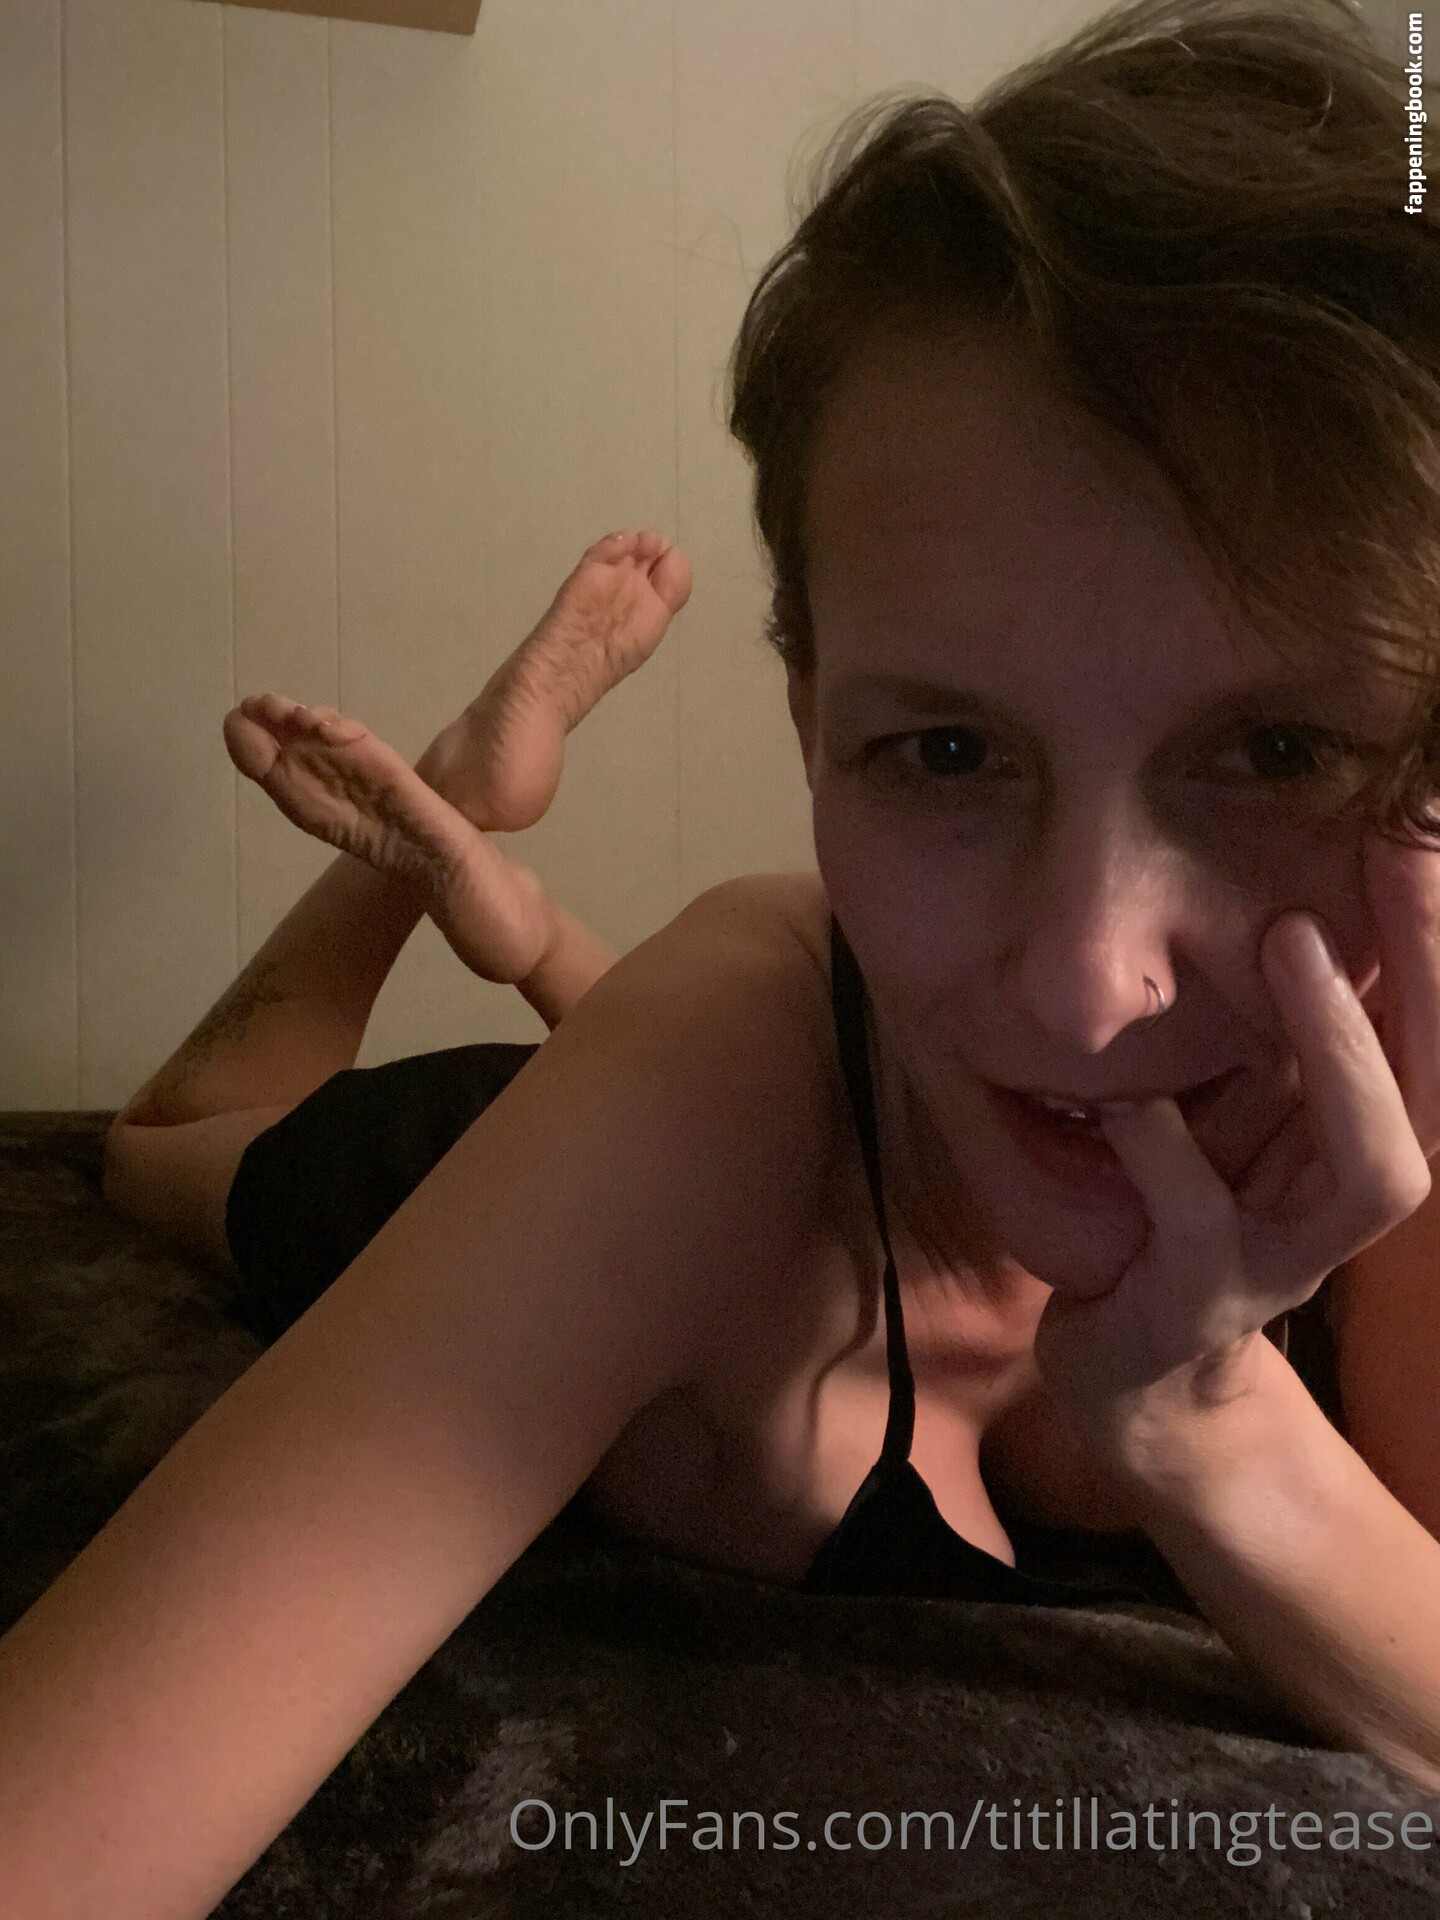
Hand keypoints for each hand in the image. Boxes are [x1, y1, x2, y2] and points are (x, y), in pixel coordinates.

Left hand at [1032, 832, 1439, 1440]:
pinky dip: (1161, 1149)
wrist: (1138, 1375)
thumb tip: (1295, 914)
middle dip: (1434, 973)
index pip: (1434, 1039)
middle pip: (1439, 1093)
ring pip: (1367, 1164)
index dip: (1439, 943)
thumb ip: (1279, 1049)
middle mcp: (1349, 1205)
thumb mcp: (1242, 1127)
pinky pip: (1195, 1215)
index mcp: (1360, 1147)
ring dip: (1341, 1050)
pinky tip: (1127, 1096)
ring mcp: (1286, 1257)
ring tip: (1292, 941)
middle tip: (1396, 850)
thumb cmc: (1189, 1220)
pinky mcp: (1203, 1296)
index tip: (1420, 831)